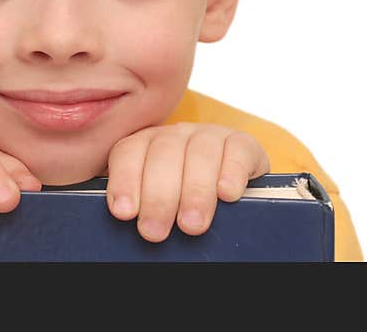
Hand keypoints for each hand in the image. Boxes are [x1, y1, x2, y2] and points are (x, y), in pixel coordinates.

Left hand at [105, 122, 269, 241]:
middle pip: (163, 155)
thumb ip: (142, 206)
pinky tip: (227, 195)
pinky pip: (238, 150)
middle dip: (158, 197)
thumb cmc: (183, 198)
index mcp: (146, 144)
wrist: (231, 183)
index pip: (128, 153)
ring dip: (195, 191)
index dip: (125, 181)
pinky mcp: (242, 143)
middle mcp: (175, 135)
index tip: (124, 213)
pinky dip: (232, 172)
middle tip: (154, 232)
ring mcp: (209, 135)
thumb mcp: (158, 200)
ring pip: (200, 153)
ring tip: (191, 225)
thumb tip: (133, 226)